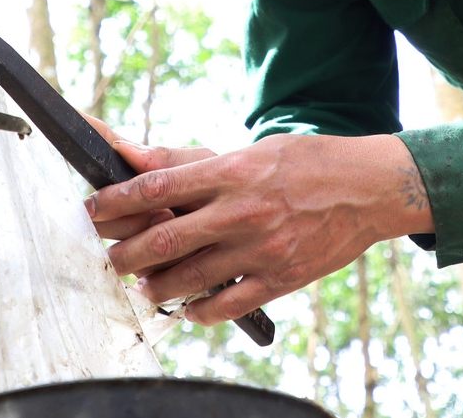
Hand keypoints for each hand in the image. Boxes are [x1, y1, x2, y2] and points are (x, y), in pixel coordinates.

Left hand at [83, 131, 432, 326]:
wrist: (370, 188)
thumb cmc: (308, 162)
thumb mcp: (252, 150)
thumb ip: (193, 162)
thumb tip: (137, 159)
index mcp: (232, 171)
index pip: (157, 187)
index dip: (116, 201)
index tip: (92, 211)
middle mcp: (242, 211)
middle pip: (164, 239)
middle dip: (125, 254)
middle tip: (109, 260)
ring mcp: (261, 249)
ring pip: (188, 279)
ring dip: (154, 286)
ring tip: (142, 285)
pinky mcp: (280, 279)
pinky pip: (226, 305)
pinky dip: (197, 311)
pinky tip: (186, 308)